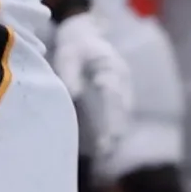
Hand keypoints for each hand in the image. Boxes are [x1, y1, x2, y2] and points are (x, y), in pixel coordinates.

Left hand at [53, 5, 133, 165]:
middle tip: (106, 153)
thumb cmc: (74, 46)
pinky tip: (104, 148)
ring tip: (105, 156)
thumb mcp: (68, 54)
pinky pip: (118, 115)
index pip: (114, 95)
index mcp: (111, 67)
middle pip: (122, 109)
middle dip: (116, 131)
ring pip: (123, 115)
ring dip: (115, 134)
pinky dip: (113, 130)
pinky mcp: (117, 96)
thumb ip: (70, 73)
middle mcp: (122, 79)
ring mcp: (122, 88)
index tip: (111, 136)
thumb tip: (75, 95)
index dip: (113, 117)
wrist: (84, 36)